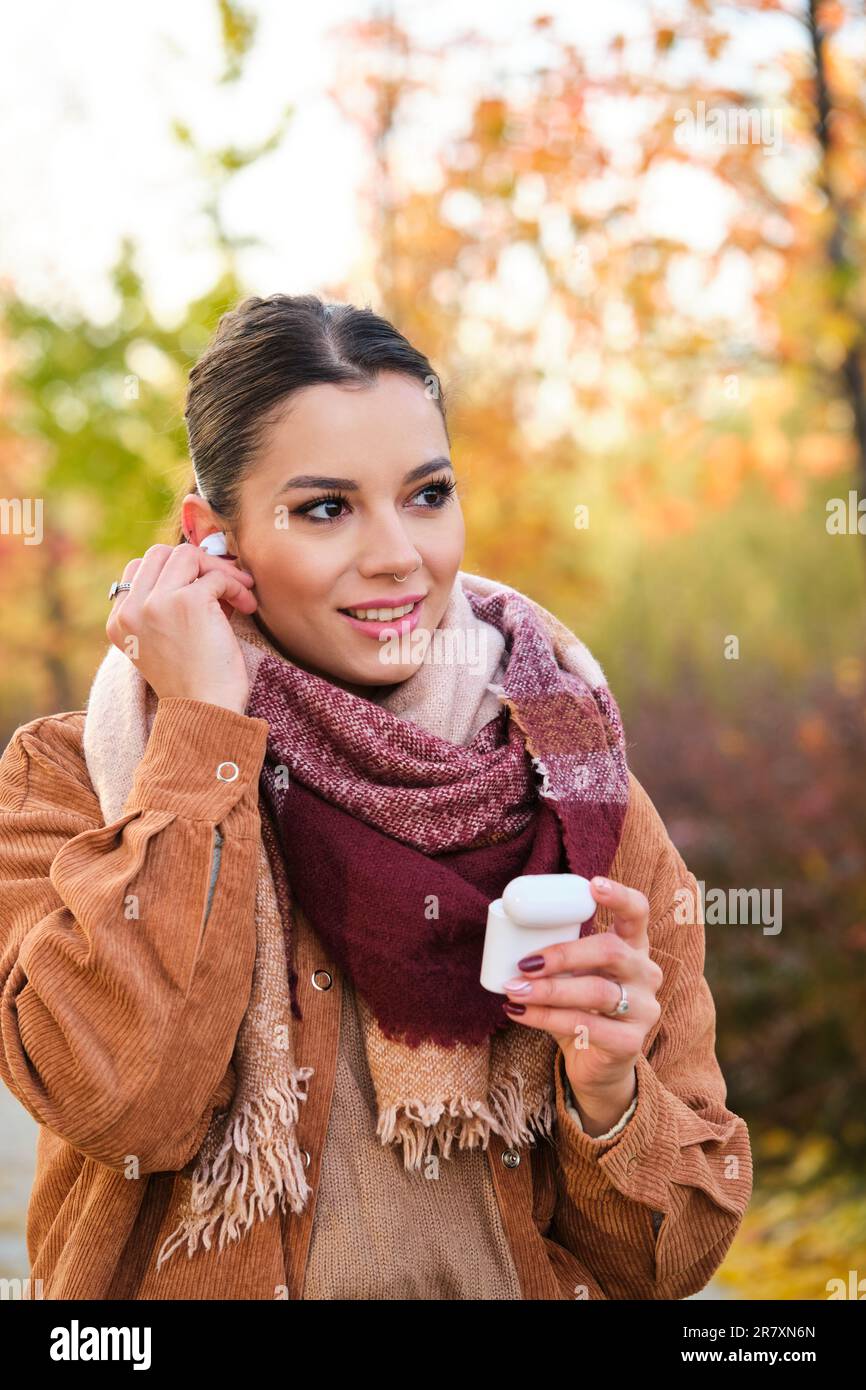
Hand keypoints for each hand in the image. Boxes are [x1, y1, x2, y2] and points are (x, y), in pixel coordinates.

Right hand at [105, 542, 258, 714]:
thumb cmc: (194, 684)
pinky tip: (246, 607)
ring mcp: (157, 602)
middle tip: (224, 583)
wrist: (204, 714)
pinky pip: (216, 576)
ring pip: (186, 555)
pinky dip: (236, 587)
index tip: (201, 588)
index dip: (174, 572)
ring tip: (240, 593)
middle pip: (160, 554)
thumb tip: (198, 568)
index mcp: (120, 621)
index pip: (139, 569)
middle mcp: (132, 609)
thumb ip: (164, 609)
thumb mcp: (164, 643)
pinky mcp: (187, 601)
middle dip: (197, 563)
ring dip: (219, 570)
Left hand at [500, 876, 662, 1123]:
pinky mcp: (630, 1042)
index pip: (637, 913)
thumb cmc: (581, 1009)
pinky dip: (546, 1018)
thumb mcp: (573, 976)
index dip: (620, 896)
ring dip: (549, 990)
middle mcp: (646, 974)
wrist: (598, 1064)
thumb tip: (509, 941)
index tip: (593, 885)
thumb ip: (556, 958)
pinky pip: (586, 1025)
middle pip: (611, 951)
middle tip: (526, 962)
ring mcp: (644, 1008)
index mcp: (633, 948)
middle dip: (564, 954)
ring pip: (596, 991)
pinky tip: (520, 1013)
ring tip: (514, 990)